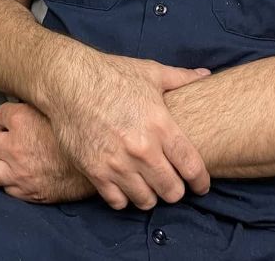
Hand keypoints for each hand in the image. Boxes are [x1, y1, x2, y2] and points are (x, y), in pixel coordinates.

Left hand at [0, 102, 93, 202]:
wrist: (99, 168)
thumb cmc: (85, 135)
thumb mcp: (62, 111)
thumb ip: (43, 104)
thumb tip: (37, 94)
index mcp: (22, 119)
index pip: (1, 113)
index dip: (11, 116)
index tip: (20, 119)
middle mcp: (15, 146)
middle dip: (1, 140)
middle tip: (14, 141)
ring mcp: (18, 172)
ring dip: (0, 165)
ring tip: (12, 163)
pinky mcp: (26, 192)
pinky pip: (6, 189)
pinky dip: (12, 184)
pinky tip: (24, 177)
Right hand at [46, 53, 210, 210]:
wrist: (69, 81)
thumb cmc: (111, 74)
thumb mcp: (150, 72)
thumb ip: (181, 77)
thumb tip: (205, 75)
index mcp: (160, 125)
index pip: (191, 167)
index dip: (201, 181)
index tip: (201, 185)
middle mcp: (141, 149)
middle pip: (172, 191)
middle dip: (176, 189)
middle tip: (171, 181)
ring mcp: (117, 163)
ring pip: (146, 201)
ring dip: (150, 194)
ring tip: (148, 183)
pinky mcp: (95, 172)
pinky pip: (118, 202)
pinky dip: (124, 197)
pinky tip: (125, 183)